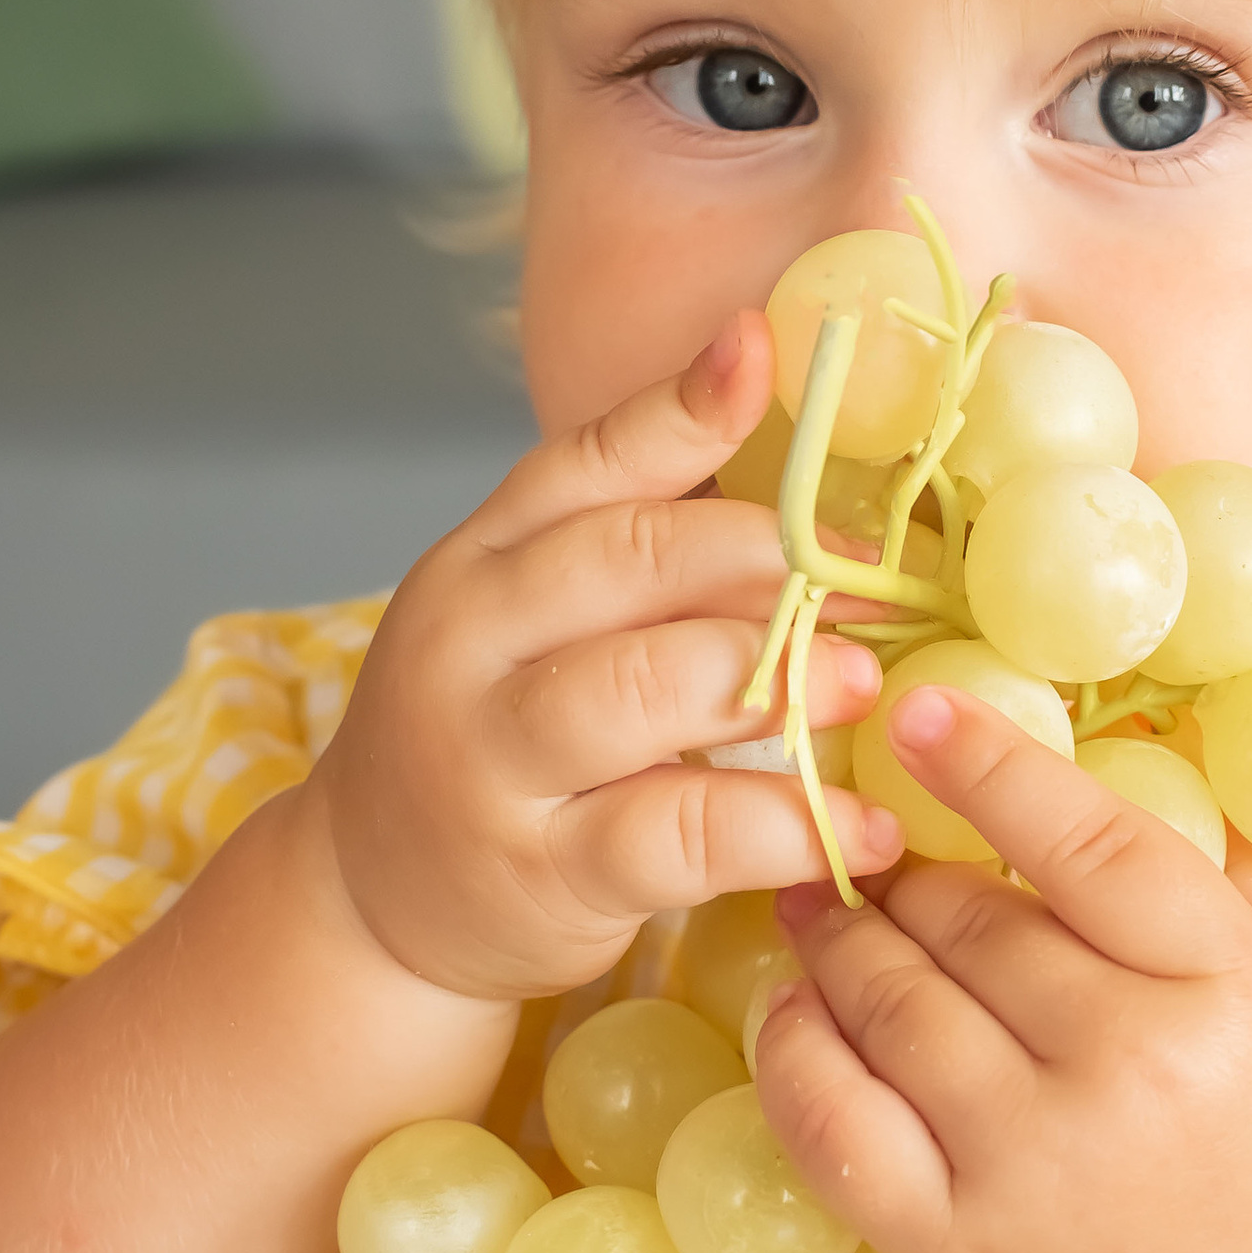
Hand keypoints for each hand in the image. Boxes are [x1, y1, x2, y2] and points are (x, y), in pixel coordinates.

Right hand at [303, 314, 901, 1005]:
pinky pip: (679, 836)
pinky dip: (786, 830)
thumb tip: (794, 448)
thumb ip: (640, 541)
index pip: (584, 461)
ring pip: (642, 689)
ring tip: (865, 684)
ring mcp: (496, 759)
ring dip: (773, 678)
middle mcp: (473, 642)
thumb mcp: (534, 620)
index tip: (765, 351)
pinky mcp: (544, 872)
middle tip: (875, 581)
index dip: (682, 407)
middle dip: (769, 560)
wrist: (375, 901)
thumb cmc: (495, 737)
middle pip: (626, 561)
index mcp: (482, 558)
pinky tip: (861, 832)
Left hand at [753, 686, 1251, 1252]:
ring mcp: (1034, 1167)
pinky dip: (794, 1051)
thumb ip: (1241, 866)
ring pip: (892, 1005)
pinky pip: (835, 1122)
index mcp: (1231, 990)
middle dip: (907, 869)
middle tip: (865, 838)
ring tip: (816, 903)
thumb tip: (1154, 727)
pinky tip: (790, 1007)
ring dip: (837, 941)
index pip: (1090, 846)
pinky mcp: (957, 1252)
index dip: (992, 768)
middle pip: (973, 922)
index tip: (916, 710)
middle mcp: (1132, 1070)